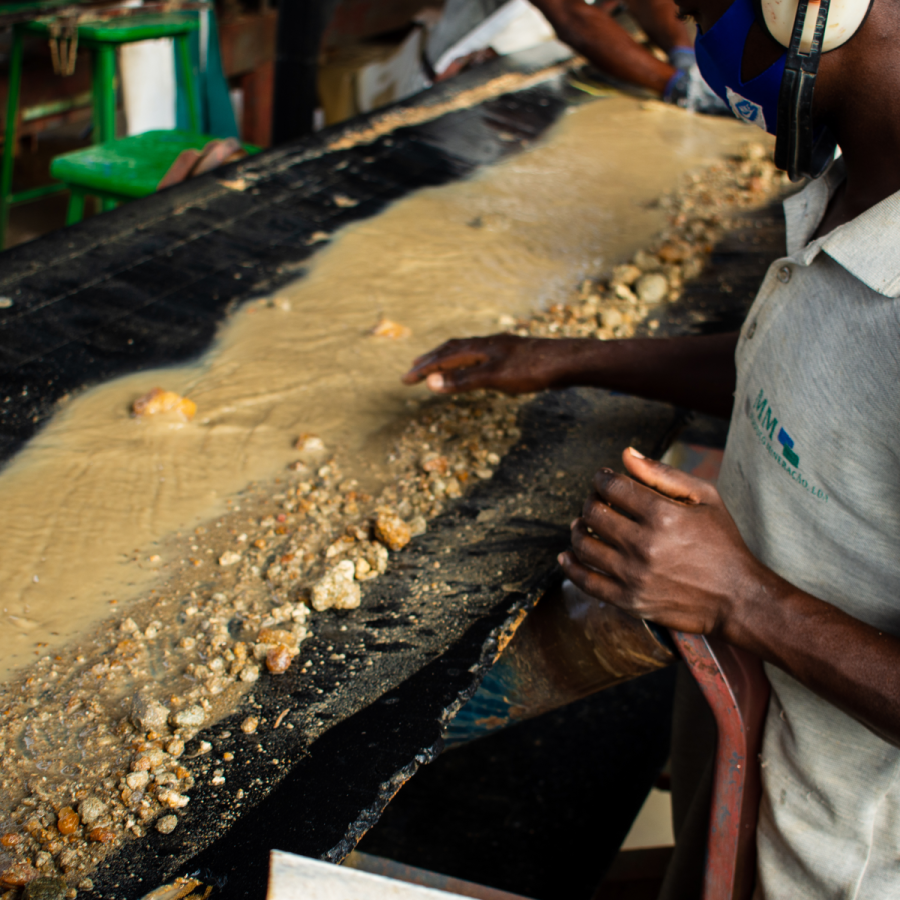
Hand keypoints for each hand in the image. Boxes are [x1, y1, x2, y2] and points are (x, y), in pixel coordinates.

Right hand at [402, 334, 566, 394]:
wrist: (568, 361)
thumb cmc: (532, 369)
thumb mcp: (493, 377)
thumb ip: (462, 379)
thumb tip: (430, 382)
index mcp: (479, 347)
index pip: (443, 357)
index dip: (423, 369)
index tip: (404, 380)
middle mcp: (488, 343)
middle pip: (452, 349)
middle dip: (431, 359)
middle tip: (413, 369)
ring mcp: (502, 348)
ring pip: (468, 350)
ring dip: (450, 358)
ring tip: (440, 367)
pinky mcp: (514, 355)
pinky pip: (483, 355)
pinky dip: (470, 361)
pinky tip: (479, 369)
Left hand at [558, 447, 767, 635]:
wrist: (737, 597)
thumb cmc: (723, 543)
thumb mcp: (705, 498)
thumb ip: (663, 474)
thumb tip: (626, 454)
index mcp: (663, 515)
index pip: (612, 487)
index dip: (602, 478)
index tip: (604, 479)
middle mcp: (644, 545)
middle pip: (593, 513)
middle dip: (590, 501)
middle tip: (596, 501)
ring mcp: (633, 575)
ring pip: (584, 545)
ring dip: (578, 529)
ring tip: (584, 524)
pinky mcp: (628, 601)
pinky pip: (586, 581)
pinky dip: (571, 566)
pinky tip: (567, 556)